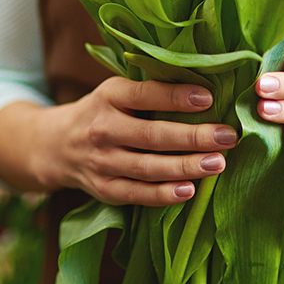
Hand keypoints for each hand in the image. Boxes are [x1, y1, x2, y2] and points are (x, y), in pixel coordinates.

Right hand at [51, 76, 237, 206]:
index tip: (209, 98)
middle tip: (228, 137)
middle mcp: (103, 128)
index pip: (144, 95)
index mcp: (109, 96)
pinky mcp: (104, 188)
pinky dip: (163, 194)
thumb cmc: (103, 112)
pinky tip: (190, 190)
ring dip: (185, 167)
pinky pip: (136, 194)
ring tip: (218, 164)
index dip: (176, 97)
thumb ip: (151, 90)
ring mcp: (101, 161)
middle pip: (152, 135)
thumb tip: (207, 88)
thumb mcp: (116, 91)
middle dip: (193, 137)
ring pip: (147, 167)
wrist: (56, 144)